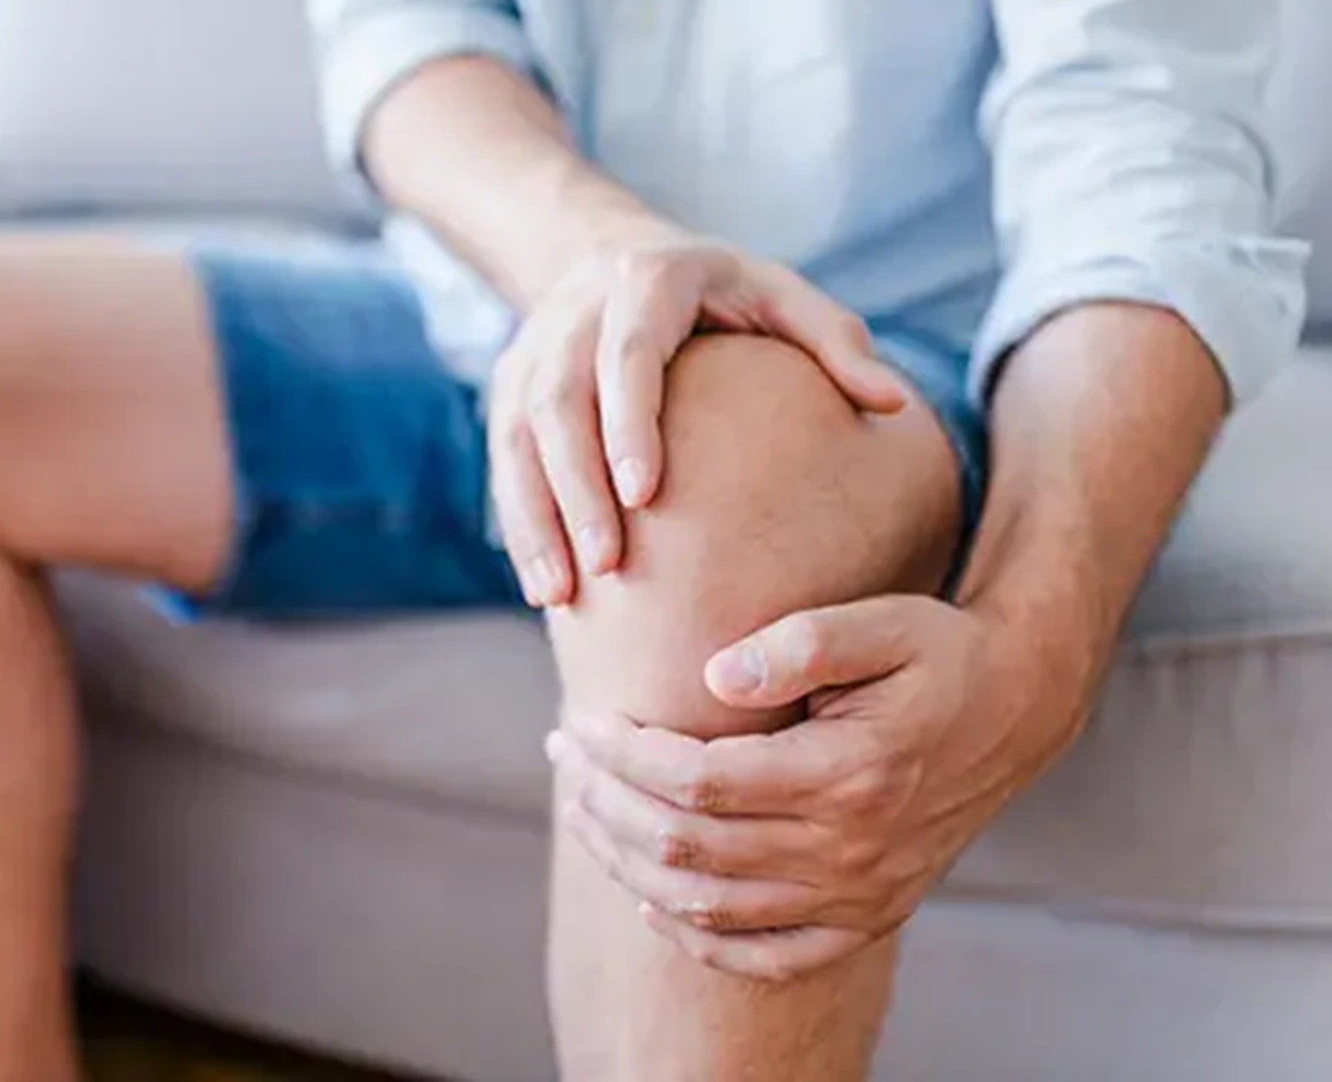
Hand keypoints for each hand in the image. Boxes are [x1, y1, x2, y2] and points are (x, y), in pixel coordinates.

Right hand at [488, 229, 907, 606]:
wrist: (610, 251)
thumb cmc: (722, 291)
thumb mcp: (782, 295)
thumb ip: (836, 344)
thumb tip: (892, 404)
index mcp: (648, 280)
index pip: (630, 353)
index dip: (628, 422)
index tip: (644, 494)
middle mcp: (577, 311)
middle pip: (559, 402)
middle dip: (575, 487)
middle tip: (606, 564)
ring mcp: (532, 349)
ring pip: (516, 438)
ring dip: (535, 517)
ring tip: (561, 594)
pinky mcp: (507, 386)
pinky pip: (502, 461)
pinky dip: (520, 523)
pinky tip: (544, 585)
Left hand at [546, 595, 1089, 981]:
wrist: (1016, 709)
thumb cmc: (937, 653)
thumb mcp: (881, 622)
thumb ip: (800, 644)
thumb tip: (715, 678)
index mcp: (847, 774)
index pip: (698, 781)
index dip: (624, 755)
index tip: (583, 720)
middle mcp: (851, 851)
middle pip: (688, 847)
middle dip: (607, 801)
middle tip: (564, 756)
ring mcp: (859, 895)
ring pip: (710, 906)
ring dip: (629, 862)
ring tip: (583, 810)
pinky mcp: (867, 917)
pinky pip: (766, 957)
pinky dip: (698, 938)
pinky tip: (651, 898)